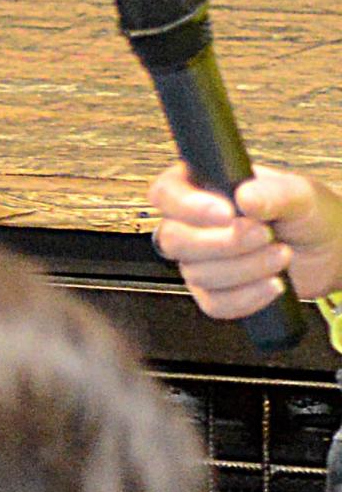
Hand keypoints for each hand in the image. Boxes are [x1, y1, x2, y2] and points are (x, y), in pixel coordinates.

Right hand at [146, 164, 336, 325]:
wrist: (328, 252)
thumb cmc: (309, 215)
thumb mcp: (301, 194)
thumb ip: (275, 192)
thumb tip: (246, 197)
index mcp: (205, 188)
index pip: (167, 193)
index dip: (187, 206)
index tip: (226, 214)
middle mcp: (194, 225)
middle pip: (173, 240)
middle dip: (223, 243)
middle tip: (265, 234)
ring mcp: (199, 261)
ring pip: (197, 274)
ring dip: (246, 268)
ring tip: (281, 254)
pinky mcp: (213, 292)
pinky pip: (214, 303)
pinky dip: (247, 297)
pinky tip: (273, 283)